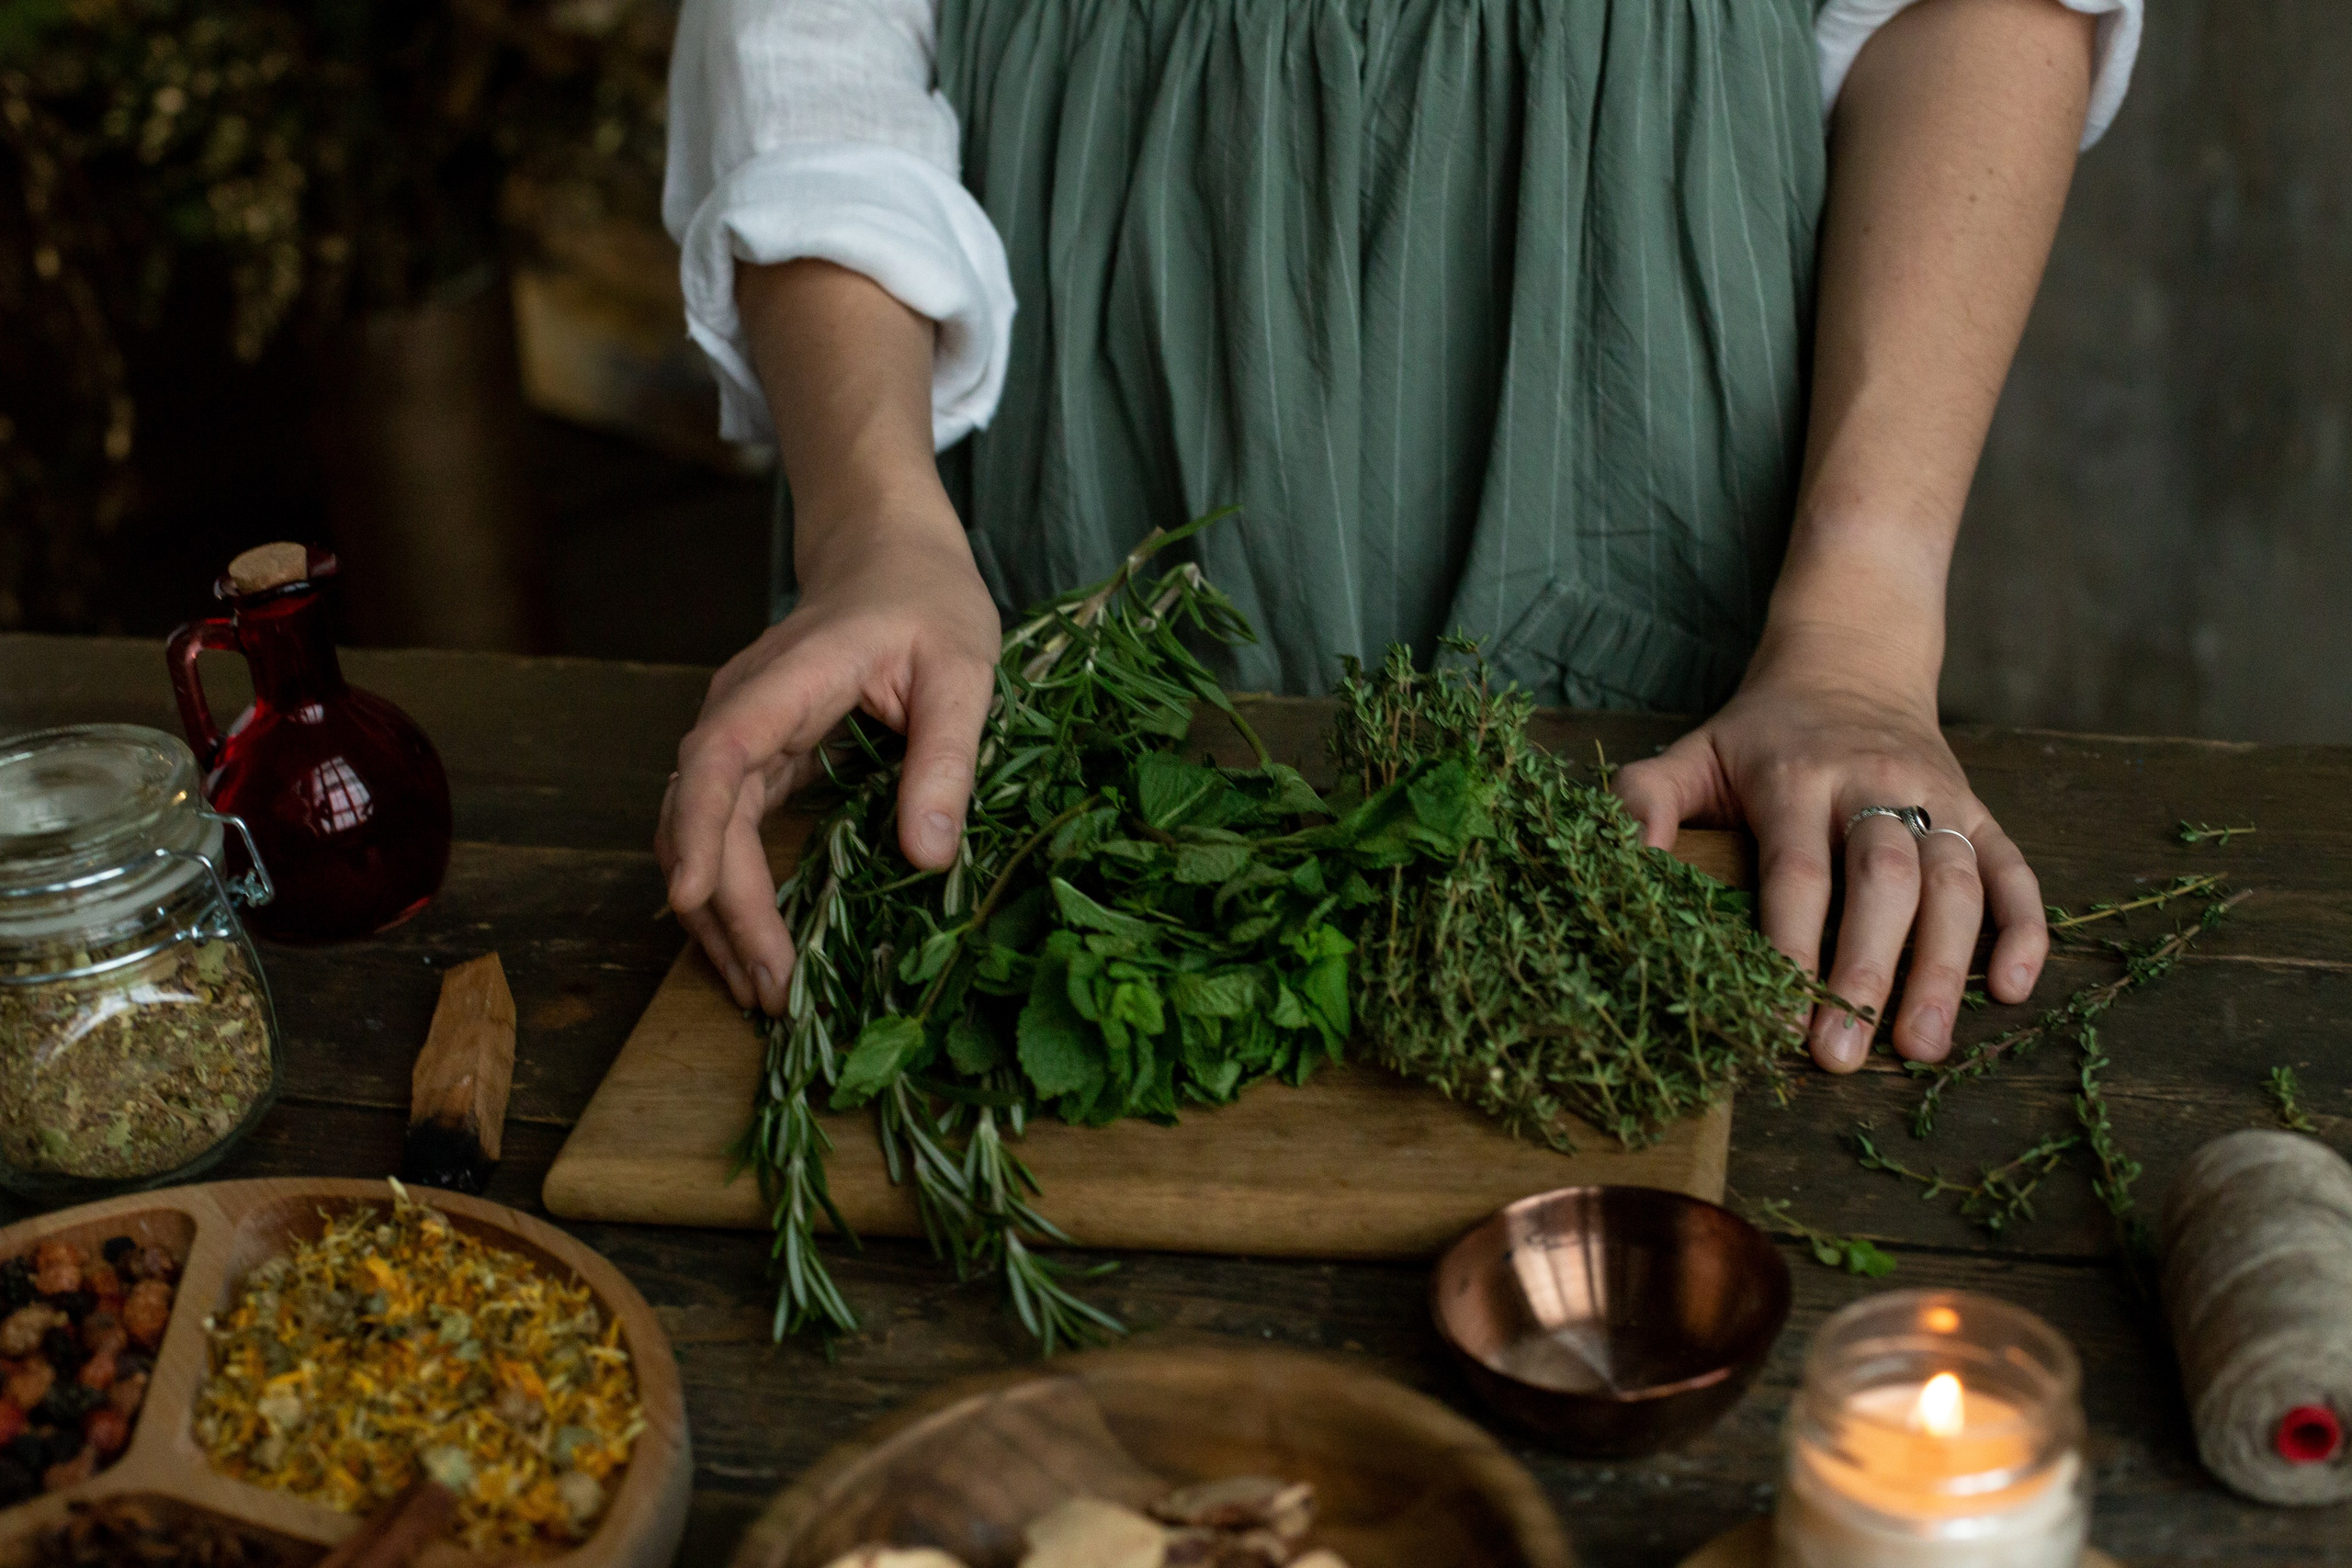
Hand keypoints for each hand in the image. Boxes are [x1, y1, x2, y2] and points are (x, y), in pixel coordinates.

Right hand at [656, 501, 999, 1014]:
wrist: (890, 555)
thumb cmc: (928, 603)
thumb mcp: (963, 672)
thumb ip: (945, 760)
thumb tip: (928, 857)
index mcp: (786, 681)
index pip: (720, 755)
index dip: (699, 827)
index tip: (691, 898)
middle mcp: (741, 710)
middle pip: (701, 815)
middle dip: (724, 909)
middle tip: (770, 993)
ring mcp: (740, 735)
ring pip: (697, 832)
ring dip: (717, 914)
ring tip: (759, 991)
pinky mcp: (753, 760)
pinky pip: (722, 832)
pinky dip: (729, 892)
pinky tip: (754, 947)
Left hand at [1611, 623, 2047, 1071]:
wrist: (1851, 659)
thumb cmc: (1760, 733)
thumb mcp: (1692, 751)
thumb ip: (1644, 801)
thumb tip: (1621, 862)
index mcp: (1796, 779)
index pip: (1798, 871)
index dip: (1792, 945)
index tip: (1780, 1019)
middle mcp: (1874, 784)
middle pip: (1882, 882)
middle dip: (1867, 972)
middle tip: (1844, 1056)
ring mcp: (1937, 797)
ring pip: (1954, 883)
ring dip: (1944, 968)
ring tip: (1921, 1048)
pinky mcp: (1980, 811)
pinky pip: (2013, 869)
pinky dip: (2024, 928)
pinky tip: (2015, 988)